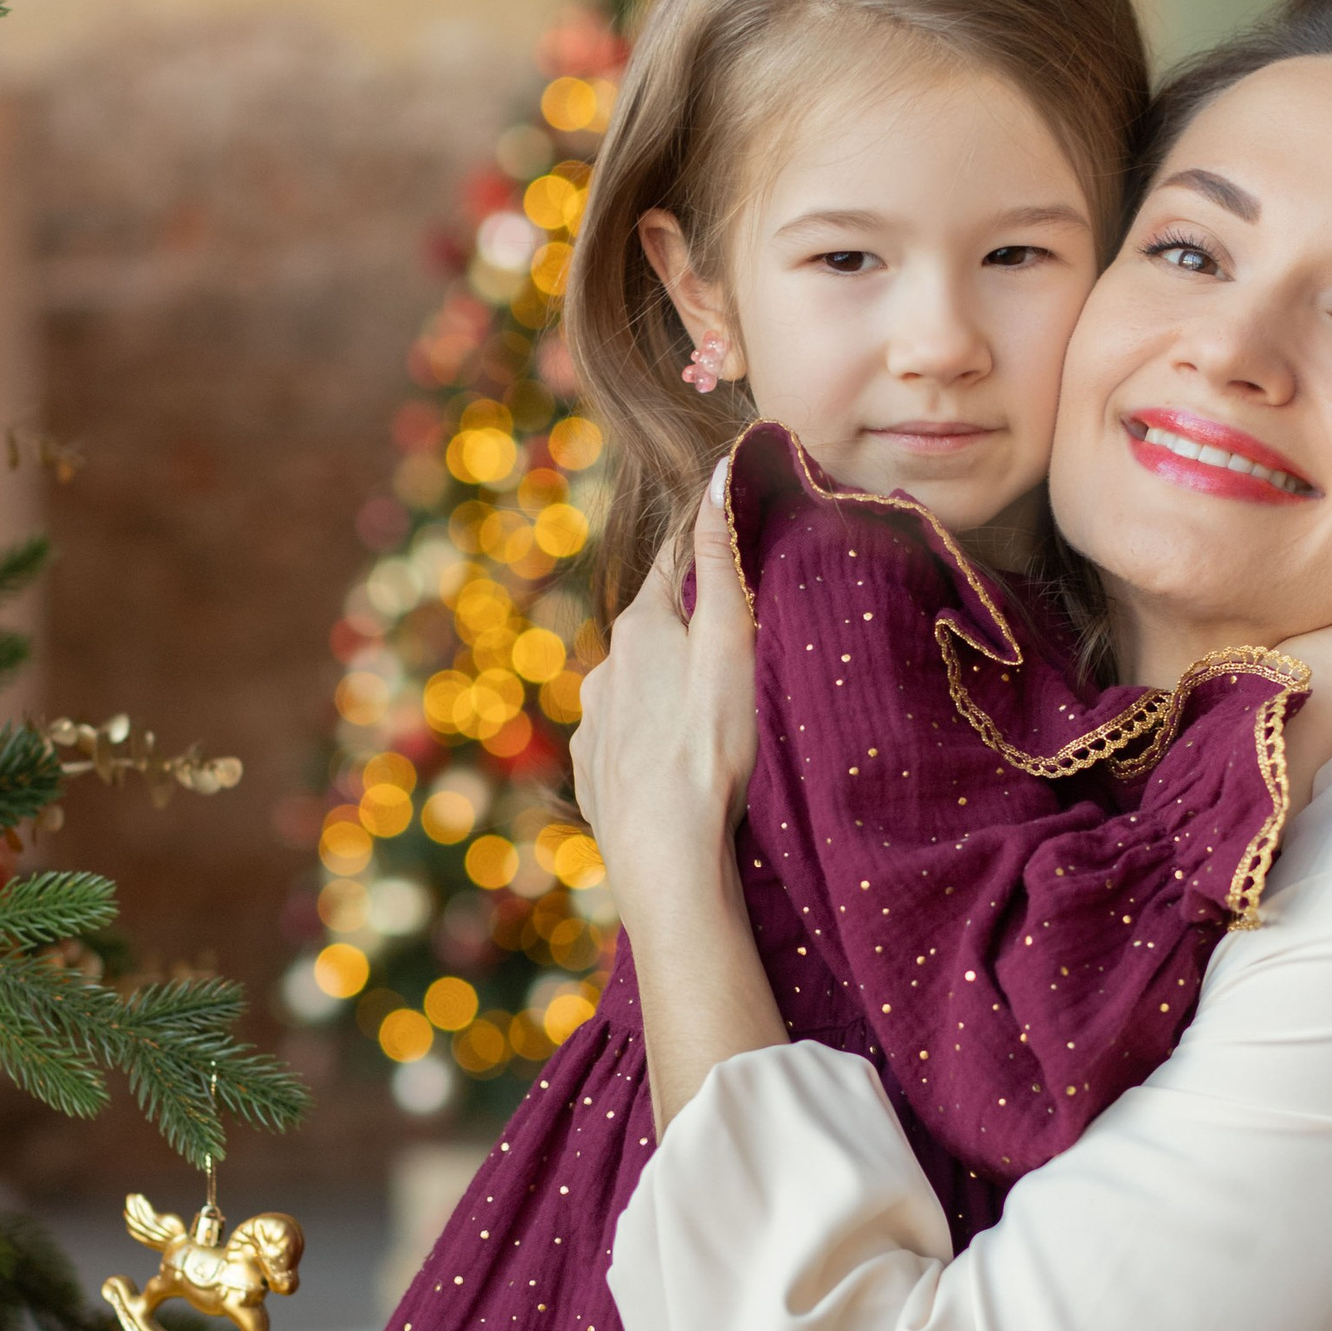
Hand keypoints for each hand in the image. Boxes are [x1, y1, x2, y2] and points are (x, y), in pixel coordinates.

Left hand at [570, 468, 760, 899]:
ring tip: (711, 723)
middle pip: (655, 632)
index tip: (734, 543)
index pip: (673, 567)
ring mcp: (592, 725)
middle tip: (739, 651)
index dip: (705, 553)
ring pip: (636, 690)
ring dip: (668, 694)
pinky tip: (678, 767)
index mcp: (640, 629)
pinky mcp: (592, 775)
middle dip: (690, 633)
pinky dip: (650, 744)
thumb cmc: (710, 747)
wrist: (665, 855)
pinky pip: (624, 745)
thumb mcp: (730, 644)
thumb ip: (722, 562)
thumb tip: (719, 474)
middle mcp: (604, 669)